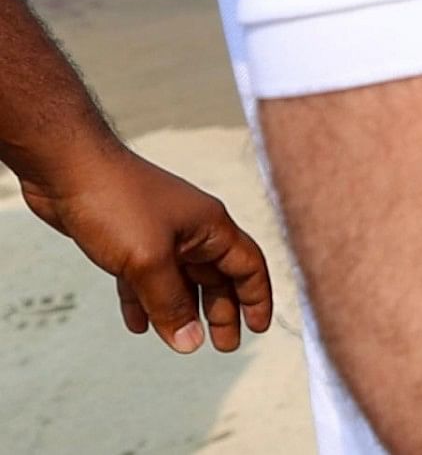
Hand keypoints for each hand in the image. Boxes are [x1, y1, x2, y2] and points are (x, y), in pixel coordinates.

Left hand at [18, 142, 274, 353]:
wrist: (68, 169)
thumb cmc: (117, 203)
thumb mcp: (149, 261)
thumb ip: (170, 304)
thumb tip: (190, 343)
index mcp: (210, 227)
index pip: (248, 266)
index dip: (257, 298)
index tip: (258, 329)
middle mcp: (191, 230)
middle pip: (217, 277)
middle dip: (221, 311)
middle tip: (223, 346)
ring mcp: (159, 233)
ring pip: (179, 280)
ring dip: (183, 311)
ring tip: (184, 342)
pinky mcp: (127, 238)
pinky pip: (144, 278)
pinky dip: (144, 302)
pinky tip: (137, 324)